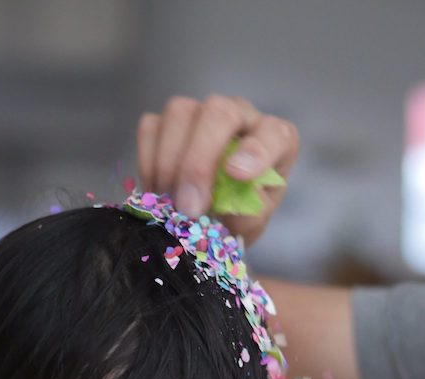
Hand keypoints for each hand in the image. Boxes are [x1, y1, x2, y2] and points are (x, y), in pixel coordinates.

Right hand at [136, 94, 298, 245]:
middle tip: (189, 206)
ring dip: (170, 162)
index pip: (273, 133)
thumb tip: (223, 205)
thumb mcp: (252, 220)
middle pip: (219, 112)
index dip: (255, 151)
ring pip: (180, 113)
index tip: (237, 177)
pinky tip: (158, 191)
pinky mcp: (168, 121)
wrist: (217, 216)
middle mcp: (241, 115)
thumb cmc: (243, 213)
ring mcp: (202, 112)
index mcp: (275, 138)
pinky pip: (151, 127)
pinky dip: (149, 162)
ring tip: (172, 203)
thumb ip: (245, 212)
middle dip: (199, 160)